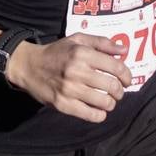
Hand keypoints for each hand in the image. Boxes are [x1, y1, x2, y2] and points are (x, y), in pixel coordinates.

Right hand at [7, 34, 132, 122]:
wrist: (28, 66)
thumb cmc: (56, 52)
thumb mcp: (77, 40)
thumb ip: (102, 43)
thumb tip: (124, 50)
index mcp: (83, 53)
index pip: (116, 67)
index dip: (127, 75)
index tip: (127, 80)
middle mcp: (77, 71)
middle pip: (112, 86)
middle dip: (120, 91)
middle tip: (118, 92)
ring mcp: (69, 89)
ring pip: (103, 102)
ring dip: (111, 103)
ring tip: (109, 101)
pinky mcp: (62, 104)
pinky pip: (89, 114)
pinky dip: (99, 115)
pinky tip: (99, 111)